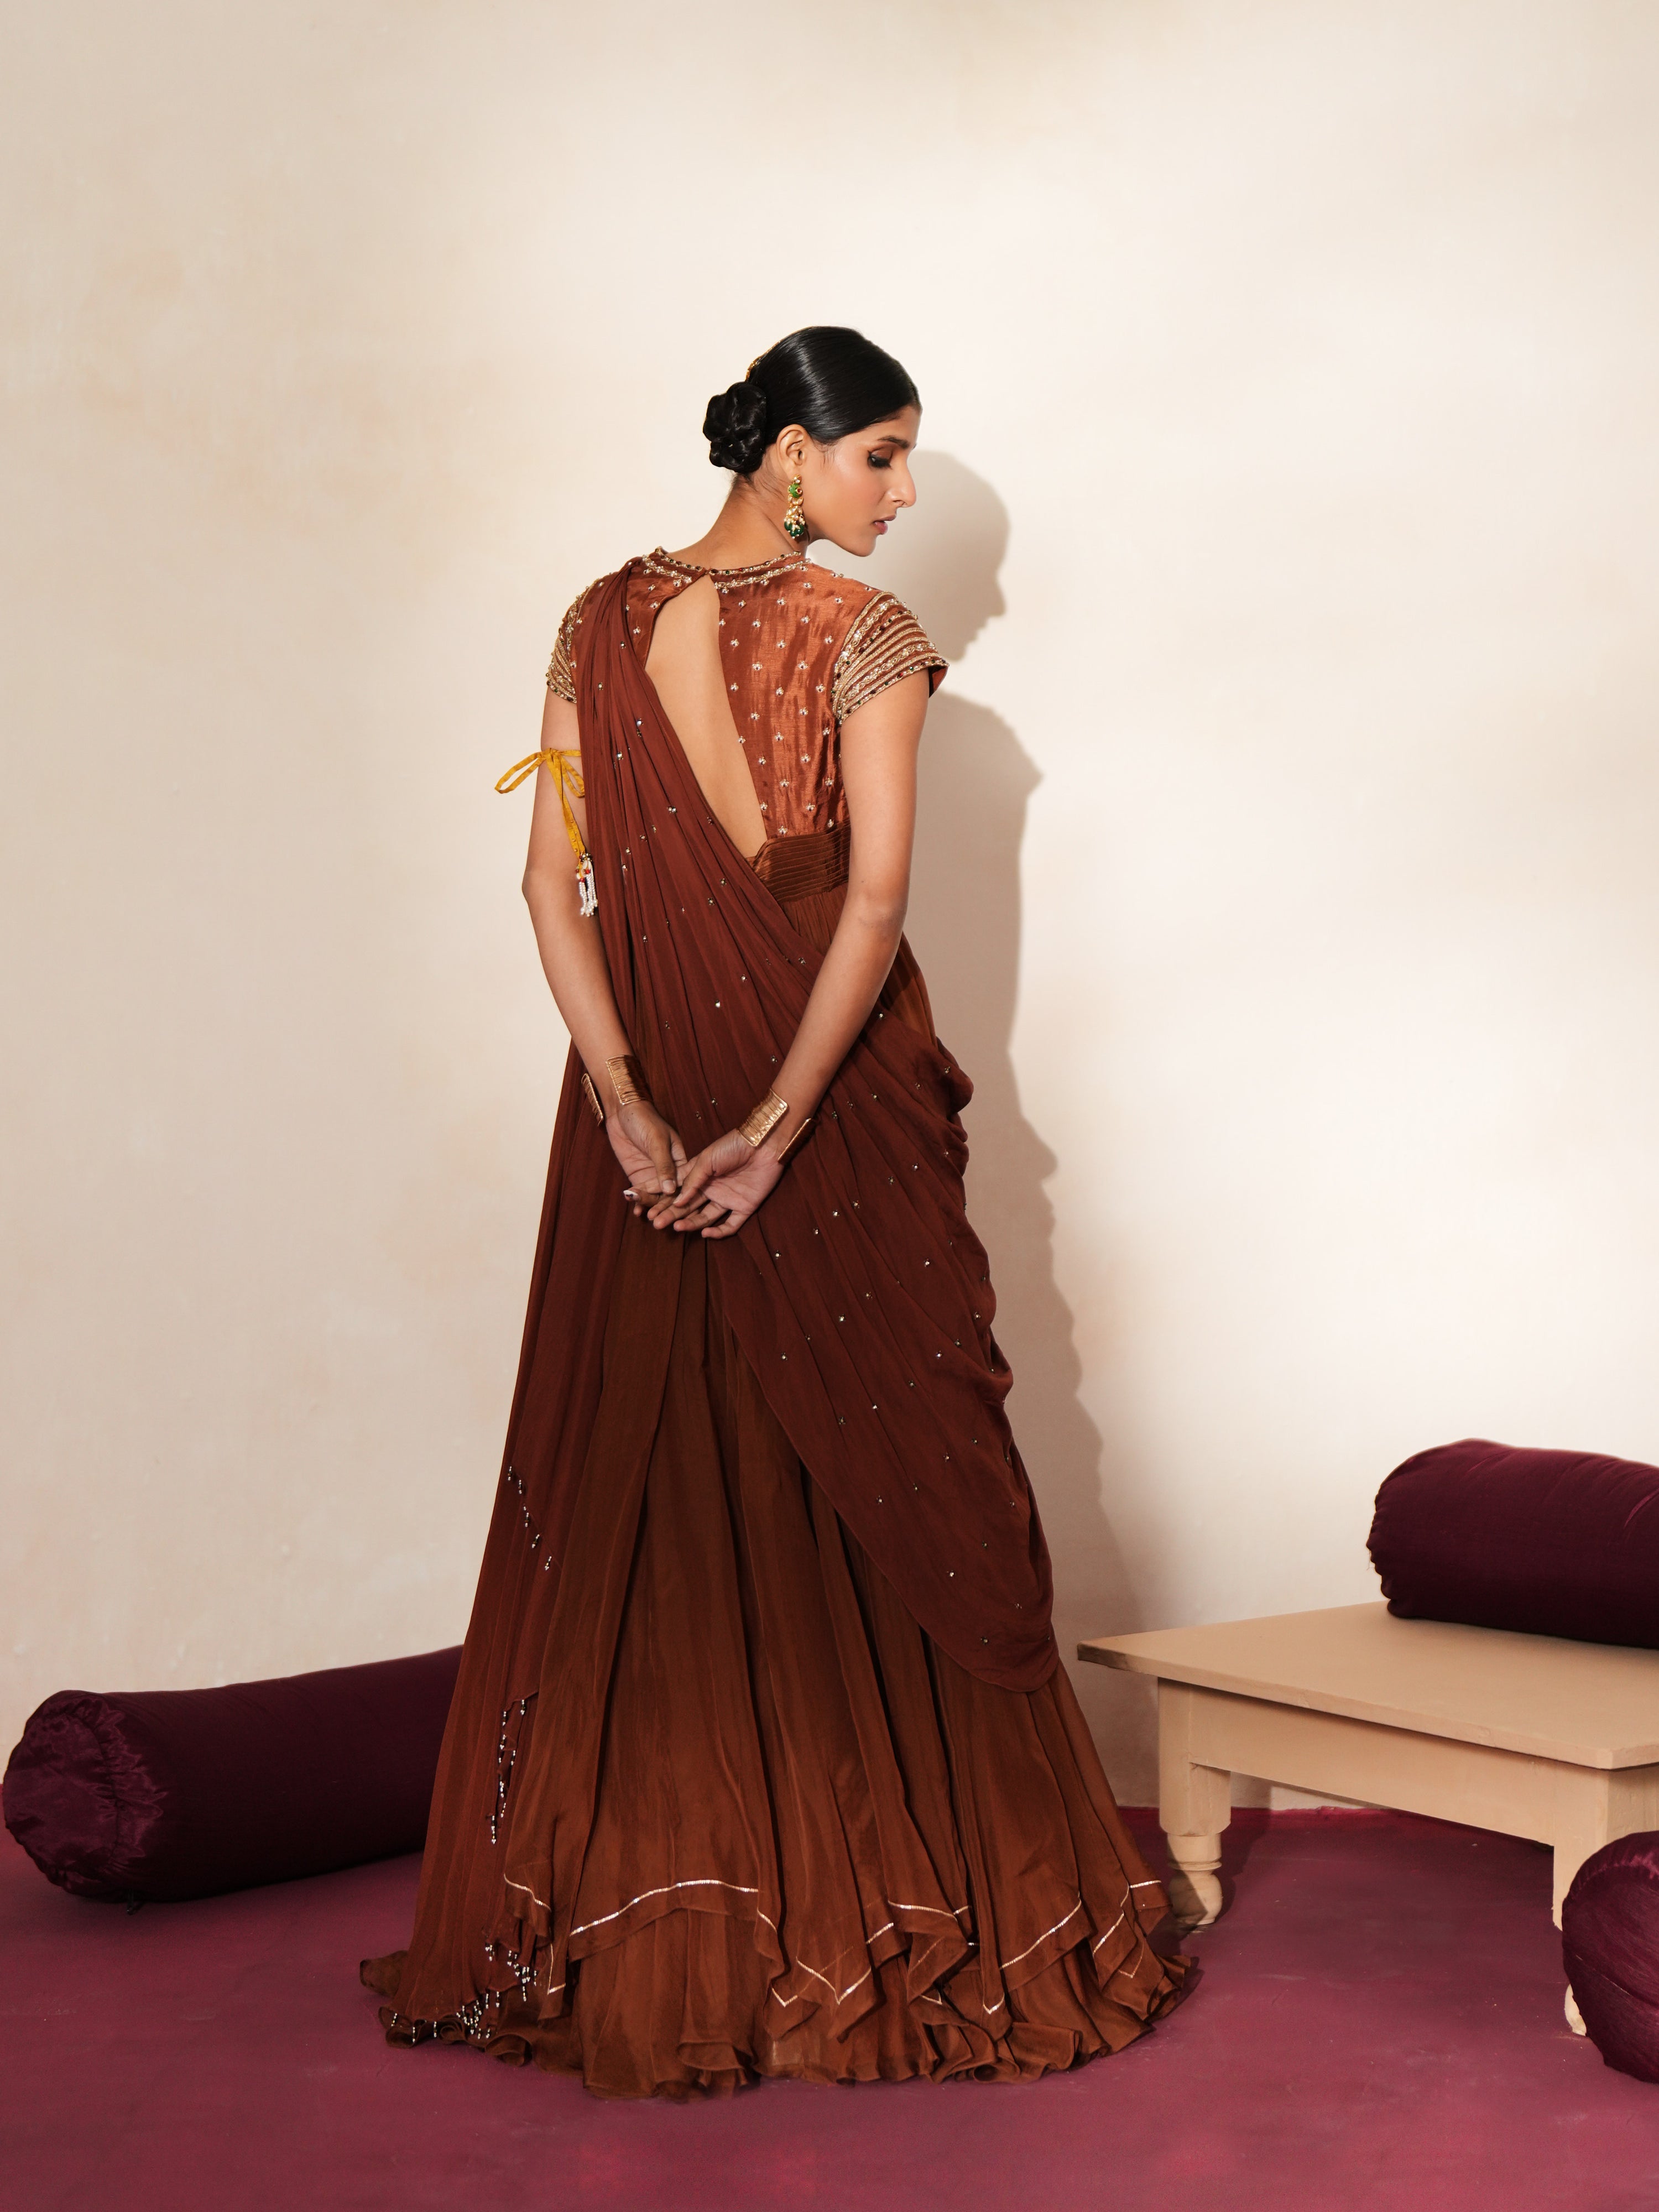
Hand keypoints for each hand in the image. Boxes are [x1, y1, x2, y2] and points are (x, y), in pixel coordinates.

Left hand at [606, 1102, 686, 1218]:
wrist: (623, 1111)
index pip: (685, 1184)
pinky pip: (642, 1193)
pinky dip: (639, 1202)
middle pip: (670, 1194)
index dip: (682, 1199)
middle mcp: (670, 1171)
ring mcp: (654, 1174)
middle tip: (659, 1221)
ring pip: (655, 1196)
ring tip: (647, 1216)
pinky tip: (637, 1212)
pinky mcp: (639, 1175)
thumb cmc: (645, 1120)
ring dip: (651, 1206)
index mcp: (682, 1161)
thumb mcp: (657, 1142)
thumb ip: (663, 1166)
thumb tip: (671, 1191)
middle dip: (665, 1208)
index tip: (678, 1213)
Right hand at [655, 1128, 782, 1239]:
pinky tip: (704, 1233)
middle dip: (672, 1215)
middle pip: (689, 1207)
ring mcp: (727, 1199)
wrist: (764, 1143)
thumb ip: (692, 1181)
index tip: (647, 1211)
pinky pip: (730, 1225)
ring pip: (705, 1217)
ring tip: (677, 1227)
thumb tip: (677, 1201)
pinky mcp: (744, 1208)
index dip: (663, 1201)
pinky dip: (718, 1232)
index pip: (678, 1192)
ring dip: (691, 1223)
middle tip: (658, 1224)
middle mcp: (711, 1189)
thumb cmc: (733, 1146)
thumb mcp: (707, 1159)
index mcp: (700, 1175)